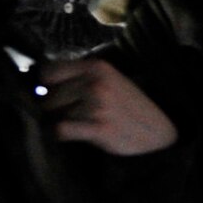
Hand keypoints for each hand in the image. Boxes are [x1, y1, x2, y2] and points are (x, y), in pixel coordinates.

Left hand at [38, 59, 176, 155]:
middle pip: (51, 96)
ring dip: (66, 121)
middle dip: (57, 107)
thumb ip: (83, 77)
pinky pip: (62, 129)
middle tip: (74, 113)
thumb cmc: (132, 107)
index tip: (54, 94)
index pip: (50, 72)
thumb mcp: (112, 80)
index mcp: (97, 67)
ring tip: (85, 123)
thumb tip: (44, 84)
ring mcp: (97, 105)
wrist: (158, 132)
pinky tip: (76, 134)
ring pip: (57, 114)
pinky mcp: (98, 128)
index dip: (48, 86)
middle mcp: (95, 83)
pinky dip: (63, 134)